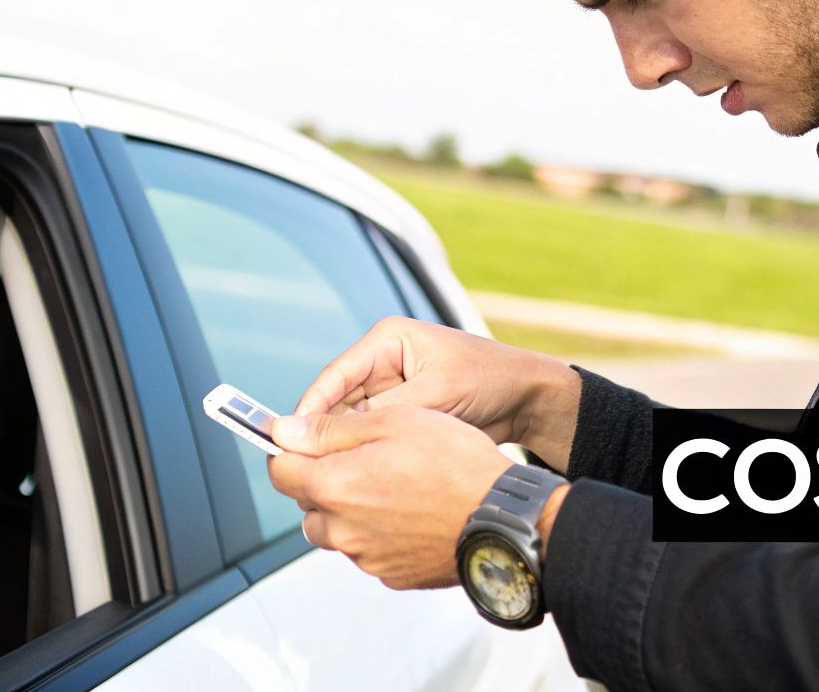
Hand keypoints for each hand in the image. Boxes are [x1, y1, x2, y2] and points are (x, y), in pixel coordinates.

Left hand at [267, 404, 510, 589]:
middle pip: (307, 503)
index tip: (305, 439)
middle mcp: (342, 529)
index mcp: (333, 487)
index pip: (279, 470)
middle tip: (365, 457)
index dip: (290, 449)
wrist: (502, 519)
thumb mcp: (393, 422)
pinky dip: (380, 531)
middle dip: (324, 480)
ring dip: (350, 508)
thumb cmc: (455, 465)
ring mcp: (366, 557)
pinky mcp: (391, 575)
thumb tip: (284, 429)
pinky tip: (412, 510)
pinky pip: (369, 549)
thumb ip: (331, 429)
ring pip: (338, 529)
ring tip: (393, 484)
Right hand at [294, 316, 581, 469]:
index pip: (335, 376)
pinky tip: (358, 476)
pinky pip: (374, 437)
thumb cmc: (490, 380)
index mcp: (388, 341)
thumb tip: (336, 430)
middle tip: (305, 467)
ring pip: (353, 425)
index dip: (310, 408)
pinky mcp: (403, 417)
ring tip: (330, 476)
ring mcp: (392, 391)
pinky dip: (366, 455)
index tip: (289, 438)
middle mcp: (384, 364)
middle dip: (324, 434)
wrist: (529, 401)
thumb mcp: (435, 394)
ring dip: (345, 448)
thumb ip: (383, 412)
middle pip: (337, 403)